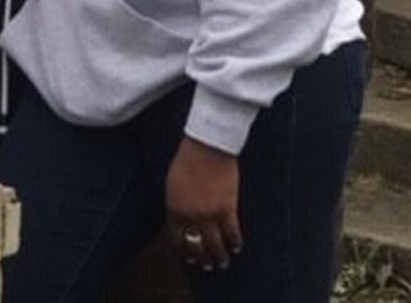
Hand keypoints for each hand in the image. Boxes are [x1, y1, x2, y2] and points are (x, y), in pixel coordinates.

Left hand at [165, 136, 241, 271]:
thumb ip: (176, 203)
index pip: (177, 239)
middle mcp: (190, 216)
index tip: (189, 258)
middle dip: (201, 258)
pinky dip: (235, 243)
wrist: (207, 146)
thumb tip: (180, 219)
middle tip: (207, 265)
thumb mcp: (173, 183)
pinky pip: (232, 233)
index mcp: (174, 208)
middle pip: (196, 245)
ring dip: (219, 256)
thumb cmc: (188, 159)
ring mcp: (209, 214)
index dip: (184, 251)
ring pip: (215, 244)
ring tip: (222, 262)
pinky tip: (236, 248)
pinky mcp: (227, 209)